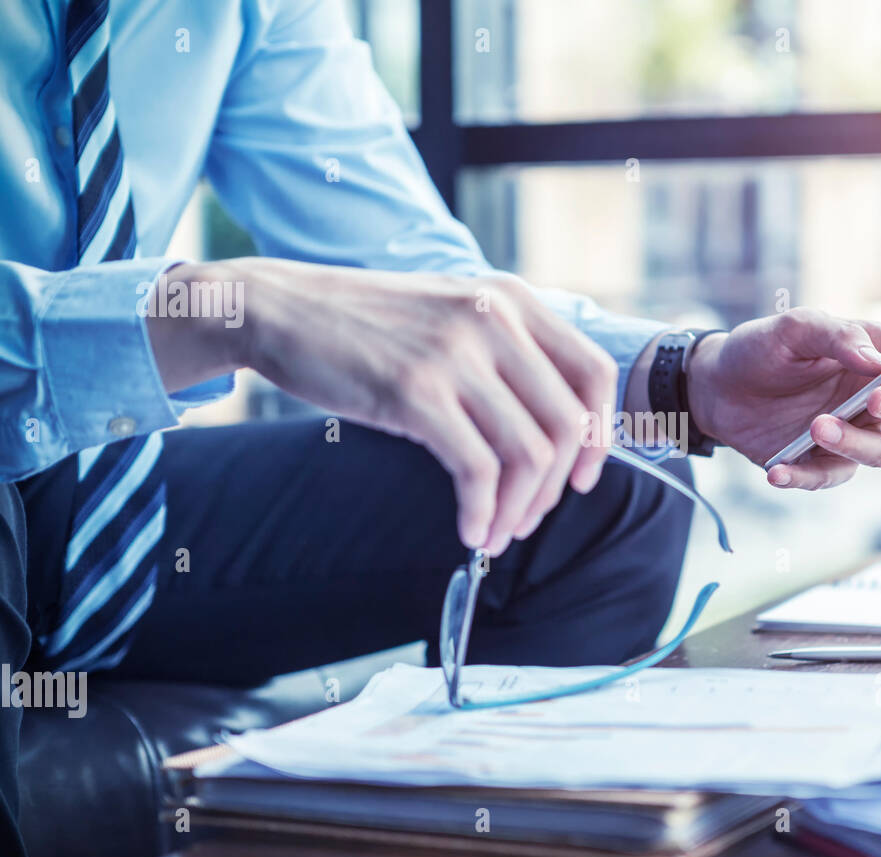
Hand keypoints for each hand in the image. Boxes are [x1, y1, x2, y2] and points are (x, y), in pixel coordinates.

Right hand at [148, 259, 616, 555]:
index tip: (581, 478)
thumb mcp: (451, 314)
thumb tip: (554, 432)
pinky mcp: (416, 392)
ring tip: (495, 532)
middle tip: (525, 520)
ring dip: (517, 510)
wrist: (280, 309)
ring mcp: (456, 354)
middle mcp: (494, 320)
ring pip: (528, 453)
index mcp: (512, 300)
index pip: (593, 373)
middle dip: (553, 489)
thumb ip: (505, 353)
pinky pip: (477, 470)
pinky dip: (481, 511)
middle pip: (566, 424)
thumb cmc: (367, 326)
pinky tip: (469, 529)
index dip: (600, 435)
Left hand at [686, 307, 880, 489]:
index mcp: (877, 355)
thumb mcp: (793, 328)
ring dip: (853, 442)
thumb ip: (836, 336)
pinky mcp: (819, 463)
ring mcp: (850, 435)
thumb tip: (876, 362)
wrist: (715, 386)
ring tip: (816, 425)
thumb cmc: (762, 349)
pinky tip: (777, 470)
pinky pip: (826, 479)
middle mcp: (872, 398)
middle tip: (875, 398)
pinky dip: (803, 477)